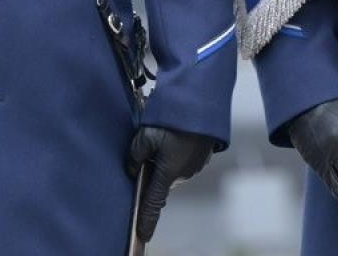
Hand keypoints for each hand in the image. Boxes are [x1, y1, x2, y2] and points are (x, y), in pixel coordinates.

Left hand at [125, 125, 215, 242]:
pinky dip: (177, 152)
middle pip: (161, 181)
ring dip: (165, 160)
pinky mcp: (204, 154)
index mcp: (168, 172)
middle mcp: (184, 173)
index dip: (146, 220)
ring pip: (173, 169)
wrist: (203, 102)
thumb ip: (135, 156)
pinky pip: (184, 160)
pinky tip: (176, 135)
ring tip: (165, 135)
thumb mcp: (145, 136)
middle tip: (149, 147)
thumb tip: (133, 168)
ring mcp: (196, 164)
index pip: (153, 203)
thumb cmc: (173, 119)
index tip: (143, 235)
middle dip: (152, 172)